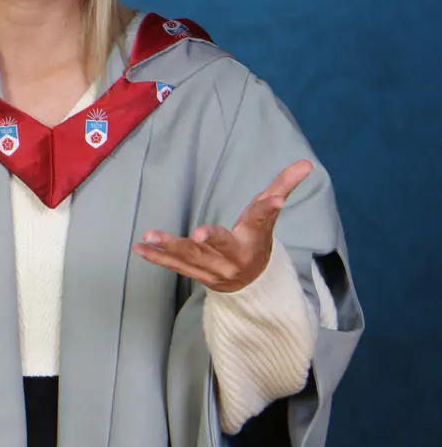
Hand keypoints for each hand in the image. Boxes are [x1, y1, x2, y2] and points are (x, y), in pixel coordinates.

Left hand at [132, 159, 312, 292]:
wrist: (250, 283)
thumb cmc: (256, 239)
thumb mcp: (269, 214)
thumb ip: (283, 187)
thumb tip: (306, 163)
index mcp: (254, 238)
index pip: (264, 218)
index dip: (271, 207)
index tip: (278, 199)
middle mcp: (235, 257)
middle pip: (222, 247)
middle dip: (211, 241)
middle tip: (199, 235)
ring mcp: (214, 269)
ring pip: (192, 259)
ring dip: (170, 248)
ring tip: (149, 236)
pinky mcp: (196, 274)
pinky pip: (175, 266)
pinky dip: (157, 258)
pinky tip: (139, 248)